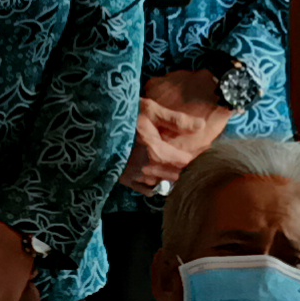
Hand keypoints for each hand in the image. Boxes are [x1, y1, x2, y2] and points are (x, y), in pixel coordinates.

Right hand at [124, 70, 233, 193]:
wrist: (93, 125)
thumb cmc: (123, 115)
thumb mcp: (150, 110)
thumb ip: (177, 120)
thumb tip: (201, 126)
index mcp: (156, 152)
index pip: (186, 163)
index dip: (199, 159)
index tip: (206, 153)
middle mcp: (148, 169)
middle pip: (177, 177)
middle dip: (187, 170)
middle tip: (195, 162)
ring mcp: (135, 177)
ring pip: (163, 184)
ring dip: (171, 178)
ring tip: (177, 168)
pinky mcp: (125, 180)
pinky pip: (147, 190)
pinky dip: (155, 185)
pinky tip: (158, 175)